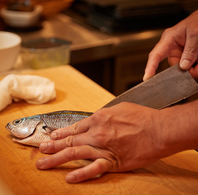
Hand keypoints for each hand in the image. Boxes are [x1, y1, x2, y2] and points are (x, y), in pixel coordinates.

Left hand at [36, 102, 164, 182]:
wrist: (159, 129)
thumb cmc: (141, 117)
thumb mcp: (119, 109)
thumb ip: (104, 115)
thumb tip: (95, 119)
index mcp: (99, 118)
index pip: (75, 127)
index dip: (62, 132)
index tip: (52, 136)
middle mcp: (97, 133)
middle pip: (70, 140)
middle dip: (53, 145)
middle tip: (41, 149)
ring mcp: (103, 147)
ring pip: (75, 152)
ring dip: (57, 158)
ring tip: (43, 163)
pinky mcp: (113, 161)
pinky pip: (93, 168)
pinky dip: (81, 173)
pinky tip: (69, 177)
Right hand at [143, 10, 197, 80]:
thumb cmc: (197, 21)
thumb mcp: (195, 33)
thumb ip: (190, 50)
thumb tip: (183, 66)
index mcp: (168, 39)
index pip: (155, 55)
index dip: (150, 67)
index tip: (147, 77)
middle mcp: (171, 49)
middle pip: (172, 67)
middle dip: (184, 71)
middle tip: (194, 70)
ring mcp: (179, 54)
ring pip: (183, 69)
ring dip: (193, 69)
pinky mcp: (186, 58)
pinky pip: (190, 68)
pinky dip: (196, 68)